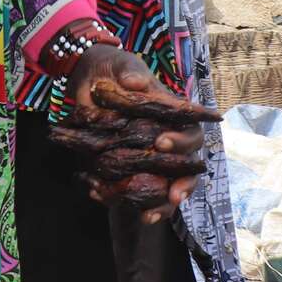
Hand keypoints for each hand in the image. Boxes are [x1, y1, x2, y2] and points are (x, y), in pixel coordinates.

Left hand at [67, 46, 203, 222]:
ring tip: (153, 216)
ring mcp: (153, 155)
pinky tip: (137, 215)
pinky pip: (148, 191)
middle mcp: (168, 137)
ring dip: (166, 203)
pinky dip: (144, 206)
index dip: (182, 141)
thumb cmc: (114, 70)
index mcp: (171, 113)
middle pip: (188, 163)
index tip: (162, 144)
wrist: (91, 79)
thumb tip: (133, 81)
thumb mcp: (122, 65)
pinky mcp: (136, 167)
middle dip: (182, 179)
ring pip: (172, 184)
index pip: (190, 130)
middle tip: (170, 190)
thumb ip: (130, 71)